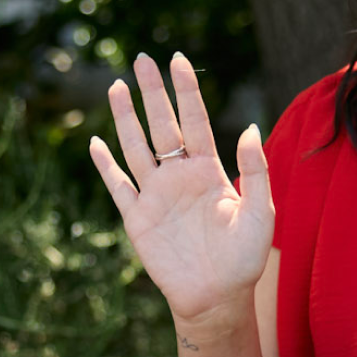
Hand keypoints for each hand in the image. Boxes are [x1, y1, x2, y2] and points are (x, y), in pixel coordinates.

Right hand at [88, 53, 274, 327]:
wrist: (218, 296)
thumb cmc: (245, 257)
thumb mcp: (260, 211)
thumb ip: (255, 170)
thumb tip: (250, 127)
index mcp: (210, 171)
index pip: (195, 121)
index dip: (186, 91)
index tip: (178, 60)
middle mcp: (180, 177)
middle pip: (163, 125)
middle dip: (153, 92)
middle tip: (142, 59)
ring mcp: (157, 195)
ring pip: (137, 147)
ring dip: (126, 118)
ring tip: (117, 86)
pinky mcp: (138, 218)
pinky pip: (118, 186)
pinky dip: (106, 165)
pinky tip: (96, 143)